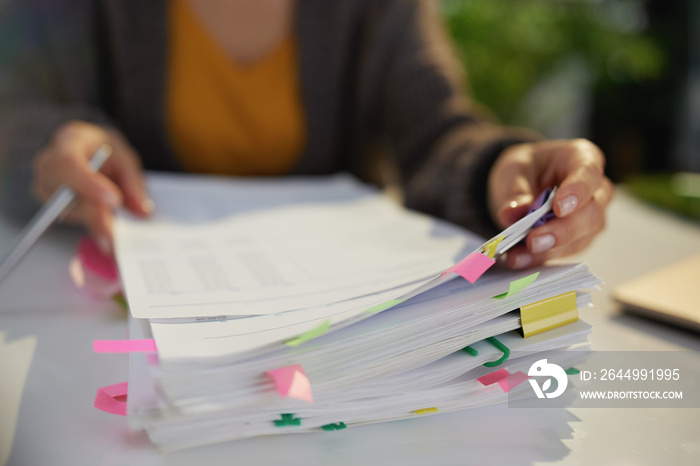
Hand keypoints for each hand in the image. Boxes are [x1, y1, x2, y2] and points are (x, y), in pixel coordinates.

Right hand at [32, 120, 152, 253]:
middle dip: (94, 216)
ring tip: (116, 241)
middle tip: (115, 237)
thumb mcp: (125, 158)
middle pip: (66, 193)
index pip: (70, 163)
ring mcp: (46, 186)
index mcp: (69, 141)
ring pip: (68, 210)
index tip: (114, 200)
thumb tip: (142, 211)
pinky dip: (93, 227)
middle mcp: (49, 164)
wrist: (88, 150)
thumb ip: (133, 182)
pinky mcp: (51, 205)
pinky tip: (109, 237)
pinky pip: (72, 219)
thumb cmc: (105, 150)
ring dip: (95, 224)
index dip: (90, 184)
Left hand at [487, 139, 613, 268]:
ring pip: (580, 238)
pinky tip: (519, 260)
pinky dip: (539, 258)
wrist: (522, 182)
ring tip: (518, 255)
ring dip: (548, 250)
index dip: (578, 191)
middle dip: (562, 230)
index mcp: (582, 158)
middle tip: (534, 240)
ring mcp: (590, 217)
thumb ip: (515, 191)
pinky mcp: (577, 240)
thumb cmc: (526, 169)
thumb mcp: (514, 171)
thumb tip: (511, 213)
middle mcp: (595, 190)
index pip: (589, 174)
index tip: (559, 208)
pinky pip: (563, 252)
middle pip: (590, 213)